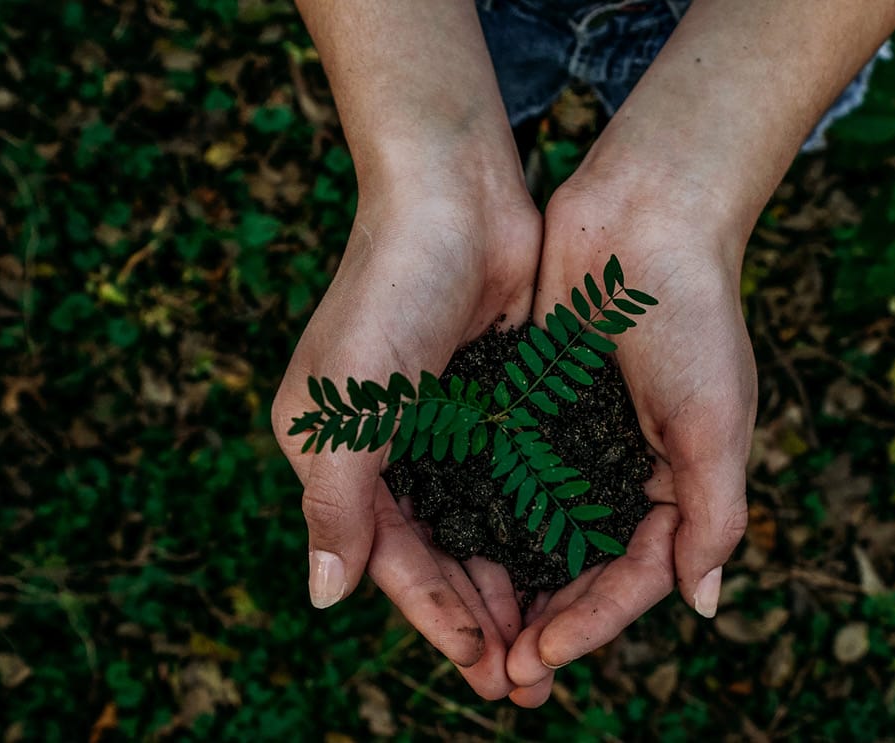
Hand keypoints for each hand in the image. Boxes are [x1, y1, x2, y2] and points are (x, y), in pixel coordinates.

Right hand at [271, 169, 540, 699]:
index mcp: (340, 455)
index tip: (484, 666)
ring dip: (514, 582)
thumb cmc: (388, 293)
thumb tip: (324, 597)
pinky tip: (569, 563)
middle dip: (480, 617)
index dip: (435, 616)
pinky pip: (516, 481)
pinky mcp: (495, 402)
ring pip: (482, 527)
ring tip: (553, 640)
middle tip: (528, 680)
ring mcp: (447, 427)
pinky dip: (537, 525)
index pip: (390, 558)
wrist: (454, 196)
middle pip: (439, 554)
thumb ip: (335, 503)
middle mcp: (391, 449)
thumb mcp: (346, 405)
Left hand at [505, 174, 756, 705]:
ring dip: (508, 583)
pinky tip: (450, 550)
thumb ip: (714, 515)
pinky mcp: (533, 405)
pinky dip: (484, 515)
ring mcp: (575, 439)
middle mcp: (623, 470)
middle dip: (544, 621)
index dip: (591, 623)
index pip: (633, 576)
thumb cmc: (693, 316)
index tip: (540, 658)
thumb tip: (703, 605)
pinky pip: (506, 474)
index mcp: (676, 483)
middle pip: (580, 567)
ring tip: (471, 633)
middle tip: (499, 674)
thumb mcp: (716, 421)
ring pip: (537, 531)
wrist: (645, 216)